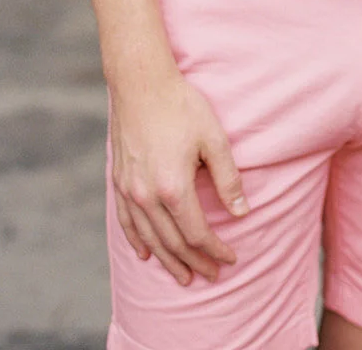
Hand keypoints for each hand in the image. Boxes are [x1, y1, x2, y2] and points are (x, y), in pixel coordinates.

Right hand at [109, 70, 247, 284]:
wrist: (141, 84)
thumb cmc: (182, 107)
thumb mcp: (214, 139)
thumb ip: (228, 178)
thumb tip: (242, 212)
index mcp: (174, 188)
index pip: (197, 234)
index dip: (215, 250)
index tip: (230, 259)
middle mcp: (147, 196)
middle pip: (173, 243)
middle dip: (194, 262)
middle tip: (211, 275)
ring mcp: (129, 191)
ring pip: (149, 239)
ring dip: (168, 260)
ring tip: (184, 275)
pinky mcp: (119, 182)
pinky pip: (127, 223)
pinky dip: (138, 242)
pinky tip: (146, 254)